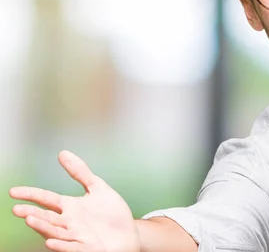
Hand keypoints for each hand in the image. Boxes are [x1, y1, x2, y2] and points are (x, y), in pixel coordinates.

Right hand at [9, 150, 139, 251]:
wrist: (128, 233)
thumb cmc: (111, 213)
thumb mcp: (97, 188)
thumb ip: (80, 172)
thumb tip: (62, 153)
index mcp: (70, 208)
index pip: (47, 199)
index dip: (31, 195)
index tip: (14, 191)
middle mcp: (69, 223)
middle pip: (47, 217)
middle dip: (32, 214)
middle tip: (17, 209)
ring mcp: (76, 236)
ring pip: (55, 232)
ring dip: (42, 227)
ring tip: (30, 220)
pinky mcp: (86, 248)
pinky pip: (71, 247)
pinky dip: (61, 245)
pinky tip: (51, 241)